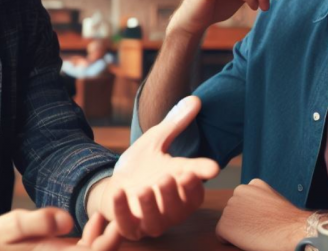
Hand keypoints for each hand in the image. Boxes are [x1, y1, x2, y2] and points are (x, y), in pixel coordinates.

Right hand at [0, 208, 121, 250]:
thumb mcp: (11, 227)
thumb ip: (37, 223)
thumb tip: (67, 221)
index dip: (107, 244)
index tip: (116, 224)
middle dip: (112, 242)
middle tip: (122, 216)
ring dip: (105, 239)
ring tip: (106, 216)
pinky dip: (93, 239)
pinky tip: (95, 220)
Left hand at [88, 96, 220, 239]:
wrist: (116, 184)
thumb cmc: (144, 164)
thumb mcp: (157, 140)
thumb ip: (175, 124)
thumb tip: (195, 99)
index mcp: (182, 189)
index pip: (196, 189)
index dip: (201, 180)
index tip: (211, 168)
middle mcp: (171, 210)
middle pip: (179, 209)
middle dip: (173, 194)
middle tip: (169, 176)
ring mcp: (150, 221)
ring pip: (157, 222)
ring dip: (151, 206)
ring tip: (145, 188)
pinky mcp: (129, 227)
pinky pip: (127, 225)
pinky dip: (122, 210)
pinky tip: (118, 191)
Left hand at [216, 179, 310, 250]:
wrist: (293, 231)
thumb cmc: (288, 221)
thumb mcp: (274, 199)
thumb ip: (259, 198)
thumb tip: (248, 209)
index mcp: (252, 184)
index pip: (244, 201)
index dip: (253, 214)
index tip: (265, 218)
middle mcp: (238, 191)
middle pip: (234, 211)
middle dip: (243, 220)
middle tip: (262, 227)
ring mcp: (230, 207)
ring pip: (228, 222)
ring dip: (238, 229)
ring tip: (257, 232)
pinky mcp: (225, 224)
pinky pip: (221, 235)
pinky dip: (230, 240)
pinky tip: (248, 240)